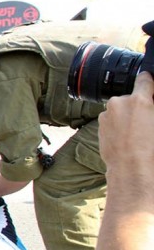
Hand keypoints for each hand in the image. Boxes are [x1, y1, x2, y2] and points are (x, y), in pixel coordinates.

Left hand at [100, 71, 153, 196]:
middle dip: (138, 105)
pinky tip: (126, 138)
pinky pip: (112, 120)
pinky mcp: (100, 125)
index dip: (149, 80)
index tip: (149, 80)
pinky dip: (118, 125)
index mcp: (139, 101)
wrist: (130, 169)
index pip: (144, 79)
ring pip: (120, 109)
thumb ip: (151, 108)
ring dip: (126, 116)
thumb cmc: (150, 150)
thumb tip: (148, 105)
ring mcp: (107, 114)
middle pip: (131, 97)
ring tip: (137, 133)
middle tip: (147, 121)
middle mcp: (119, 103)